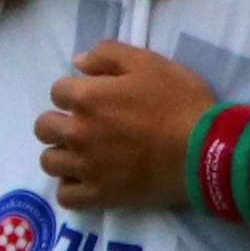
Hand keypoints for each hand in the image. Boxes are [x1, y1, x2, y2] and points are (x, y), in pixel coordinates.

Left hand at [36, 40, 211, 214]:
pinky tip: (86, 179)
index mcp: (87, 97)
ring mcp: (87, 167)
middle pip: (44, 127)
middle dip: (60, 121)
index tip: (95, 96)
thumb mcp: (149, 63)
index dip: (75, 91)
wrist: (205, 152)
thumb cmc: (180, 103)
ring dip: (62, 153)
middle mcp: (78, 133)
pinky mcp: (100, 195)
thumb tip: (79, 62)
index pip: (57, 91)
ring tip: (83, 153)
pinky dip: (71, 187)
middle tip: (85, 124)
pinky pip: (66, 196)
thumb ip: (109, 54)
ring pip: (50, 161)